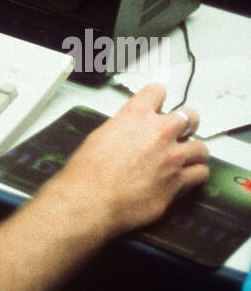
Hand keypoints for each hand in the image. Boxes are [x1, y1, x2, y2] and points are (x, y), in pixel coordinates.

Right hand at [53, 84, 209, 236]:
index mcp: (136, 115)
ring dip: (195, 151)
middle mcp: (158, 132)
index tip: (159, 104)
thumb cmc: (89, 171)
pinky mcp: (177, 182)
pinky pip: (200, 174)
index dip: (158, 98)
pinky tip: (189, 175)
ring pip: (201, 147)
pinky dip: (196, 174)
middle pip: (189, 116)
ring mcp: (171, 157)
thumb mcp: (101, 135)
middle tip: (181, 130)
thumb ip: (122, 128)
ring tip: (189, 156)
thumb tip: (129, 133)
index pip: (158, 91)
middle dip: (186, 123)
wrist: (92, 199)